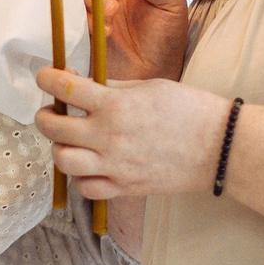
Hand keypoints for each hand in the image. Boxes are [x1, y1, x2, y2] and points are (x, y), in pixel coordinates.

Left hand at [33, 68, 230, 199]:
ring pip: (62, 161)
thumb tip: (78, 82)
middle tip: (52, 111)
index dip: (47, 79)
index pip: (64, 88)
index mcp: (115, 105)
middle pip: (53, 128)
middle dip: (45, 116)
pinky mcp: (124, 187)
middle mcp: (109, 136)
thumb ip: (110, 87)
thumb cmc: (188, 110)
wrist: (219, 146)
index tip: (45, 76)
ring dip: (59, 148)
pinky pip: (85, 188)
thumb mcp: (148, 86)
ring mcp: (115, 165)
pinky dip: (80, 177)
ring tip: (69, 140)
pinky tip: (88, 164)